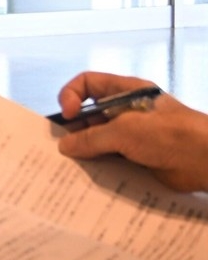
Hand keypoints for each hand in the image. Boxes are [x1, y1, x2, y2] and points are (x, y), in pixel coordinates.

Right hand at [55, 72, 207, 191]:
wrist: (205, 160)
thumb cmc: (168, 134)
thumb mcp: (124, 131)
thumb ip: (91, 138)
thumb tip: (65, 146)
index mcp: (126, 91)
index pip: (88, 83)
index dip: (71, 95)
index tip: (68, 115)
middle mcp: (127, 109)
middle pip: (90, 112)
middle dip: (75, 128)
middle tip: (65, 146)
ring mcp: (134, 133)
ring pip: (100, 138)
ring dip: (87, 150)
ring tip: (74, 165)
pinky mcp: (139, 155)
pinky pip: (111, 158)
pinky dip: (100, 165)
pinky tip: (91, 176)